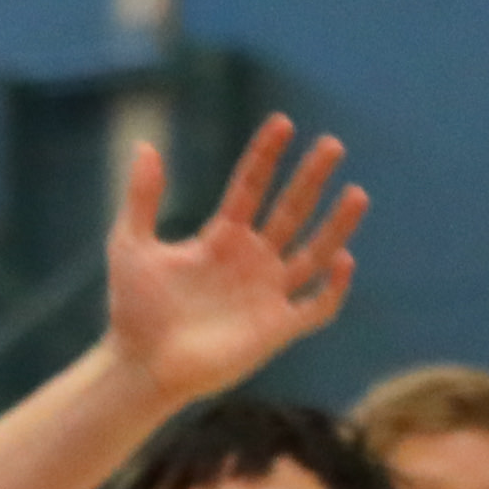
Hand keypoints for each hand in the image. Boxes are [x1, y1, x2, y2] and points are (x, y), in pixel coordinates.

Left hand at [105, 115, 363, 399]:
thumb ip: (142, 198)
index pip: (251, 187)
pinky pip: (317, 307)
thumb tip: (145, 146)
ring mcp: (267, 294)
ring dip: (336, 225)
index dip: (266, 155)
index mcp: (222, 237)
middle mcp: (251, 260)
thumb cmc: (134, 310)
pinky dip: (334, 288)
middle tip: (332, 144)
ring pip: (314, 253)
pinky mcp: (276, 329)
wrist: (142, 366)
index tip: (282, 122)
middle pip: (290, 211)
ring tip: (357, 194)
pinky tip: (343, 261)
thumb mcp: (131, 244)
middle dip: (311, 178)